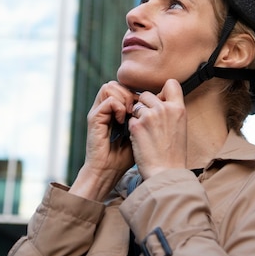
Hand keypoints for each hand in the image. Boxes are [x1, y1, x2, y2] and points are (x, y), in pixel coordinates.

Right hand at [70, 81, 134, 200]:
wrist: (108, 171)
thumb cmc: (126, 155)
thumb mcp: (140, 131)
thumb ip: (145, 117)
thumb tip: (160, 101)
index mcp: (113, 109)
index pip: (123, 87)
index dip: (136, 92)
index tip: (146, 107)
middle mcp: (104, 108)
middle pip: (115, 83)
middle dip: (129, 93)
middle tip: (137, 110)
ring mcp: (98, 112)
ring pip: (110, 87)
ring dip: (124, 98)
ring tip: (130, 113)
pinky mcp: (94, 119)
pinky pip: (108, 101)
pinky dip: (119, 107)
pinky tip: (123, 120)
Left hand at [129, 79, 186, 178]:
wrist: (166, 173)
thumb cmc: (173, 153)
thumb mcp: (180, 127)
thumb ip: (172, 111)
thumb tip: (161, 98)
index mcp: (179, 109)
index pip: (171, 83)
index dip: (162, 91)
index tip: (160, 101)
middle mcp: (164, 108)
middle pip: (146, 94)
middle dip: (144, 106)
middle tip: (149, 123)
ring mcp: (149, 116)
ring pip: (136, 106)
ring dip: (137, 116)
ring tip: (145, 133)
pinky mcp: (136, 125)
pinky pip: (129, 119)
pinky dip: (132, 128)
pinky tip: (139, 139)